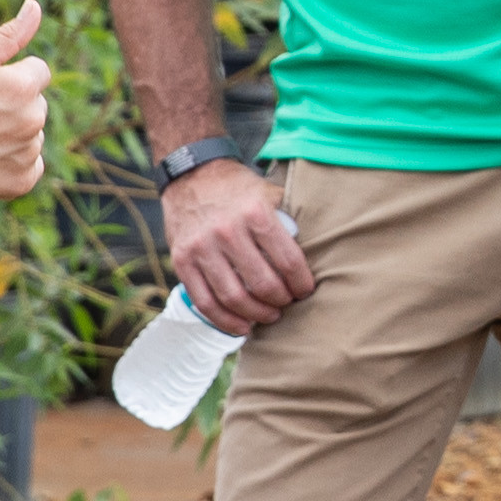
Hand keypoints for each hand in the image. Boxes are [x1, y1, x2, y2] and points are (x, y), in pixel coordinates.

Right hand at [0, 4, 50, 204]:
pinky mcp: (25, 180)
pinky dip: (12, 161)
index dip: (10, 78)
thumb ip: (7, 36)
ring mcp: (30, 152)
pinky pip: (29, 162)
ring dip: (13, 133)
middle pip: (36, 102)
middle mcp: (34, 119)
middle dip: (14, 105)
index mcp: (22, 86)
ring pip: (33, 133)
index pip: (38, 71)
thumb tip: (35, 6)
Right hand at [162, 151, 315, 332]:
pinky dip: (226, 321)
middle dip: (281, 301)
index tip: (306, 290)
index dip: (302, 283)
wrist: (191, 174)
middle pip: (262, 284)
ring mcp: (201, 247)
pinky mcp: (181, 261)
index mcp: (255, 212)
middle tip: (287, 303)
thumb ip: (289, 218)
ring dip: (257, 315)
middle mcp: (227, 231)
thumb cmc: (238, 188)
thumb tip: (319, 249)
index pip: (288, 261)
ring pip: (234, 298)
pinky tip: (242, 327)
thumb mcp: (269, 192)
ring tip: (270, 316)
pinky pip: (204, 302)